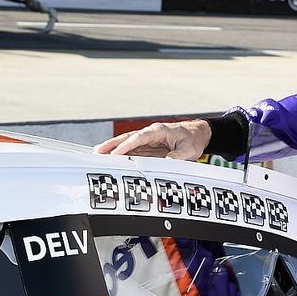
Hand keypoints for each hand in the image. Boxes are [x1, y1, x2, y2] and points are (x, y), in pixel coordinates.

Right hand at [93, 120, 210, 159]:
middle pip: (129, 138)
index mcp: (159, 131)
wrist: (198, 133)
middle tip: (97, 151)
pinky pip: (133, 150)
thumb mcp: (189, 149)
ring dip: (114, 148)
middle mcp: (151, 134)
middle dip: (113, 144)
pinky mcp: (149, 146)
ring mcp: (149, 140)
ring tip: (98, 155)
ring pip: (128, 144)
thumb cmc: (193, 139)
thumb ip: (176, 157)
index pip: (140, 137)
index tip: (116, 153)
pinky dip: (122, 154)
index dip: (127, 145)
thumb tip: (164, 165)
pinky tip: (112, 159)